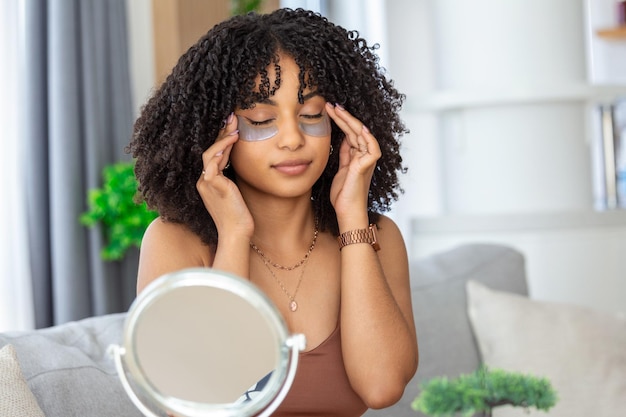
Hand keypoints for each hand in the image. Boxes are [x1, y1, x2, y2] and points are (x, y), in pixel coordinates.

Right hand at [196, 114, 253, 238]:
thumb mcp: (236, 192)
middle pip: (209, 150)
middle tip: (231, 116)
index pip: (213, 155)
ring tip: (234, 123)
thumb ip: (234, 178)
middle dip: (220, 132)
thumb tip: (242, 163)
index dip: (222, 139)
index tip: (232, 126)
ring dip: (222, 136)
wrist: (237, 233)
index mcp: (207, 182)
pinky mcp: (212, 184)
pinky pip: (212, 161)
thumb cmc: (239, 215)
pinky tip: (233, 139)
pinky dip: (222, 148)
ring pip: (209, 152)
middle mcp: (203, 181)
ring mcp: (205, 182)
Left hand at [326, 103, 380, 220]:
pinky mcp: (366, 167)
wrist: (347, 211)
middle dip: (343, 116)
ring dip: (349, 121)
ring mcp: (367, 161)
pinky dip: (368, 138)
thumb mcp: (340, 169)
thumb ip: (344, 154)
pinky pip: (372, 148)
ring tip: (337, 109)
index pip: (350, 132)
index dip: (341, 120)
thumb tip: (344, 139)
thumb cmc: (343, 194)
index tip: (329, 110)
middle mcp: (364, 155)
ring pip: (362, 134)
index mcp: (357, 155)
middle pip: (355, 130)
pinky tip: (359, 128)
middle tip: (331, 104)